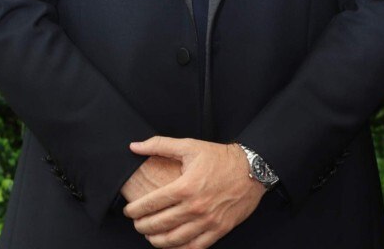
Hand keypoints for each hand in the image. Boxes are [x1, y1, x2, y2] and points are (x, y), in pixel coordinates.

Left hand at [124, 137, 266, 248]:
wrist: (254, 169)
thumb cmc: (222, 158)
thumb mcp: (190, 146)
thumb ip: (160, 145)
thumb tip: (134, 147)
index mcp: (185, 187)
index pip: (149, 205)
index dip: (134, 211)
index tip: (130, 211)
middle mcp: (195, 207)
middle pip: (157, 225)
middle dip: (141, 226)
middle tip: (138, 223)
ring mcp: (208, 220)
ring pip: (173, 240)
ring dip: (156, 241)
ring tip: (151, 236)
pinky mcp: (219, 229)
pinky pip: (194, 247)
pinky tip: (173, 244)